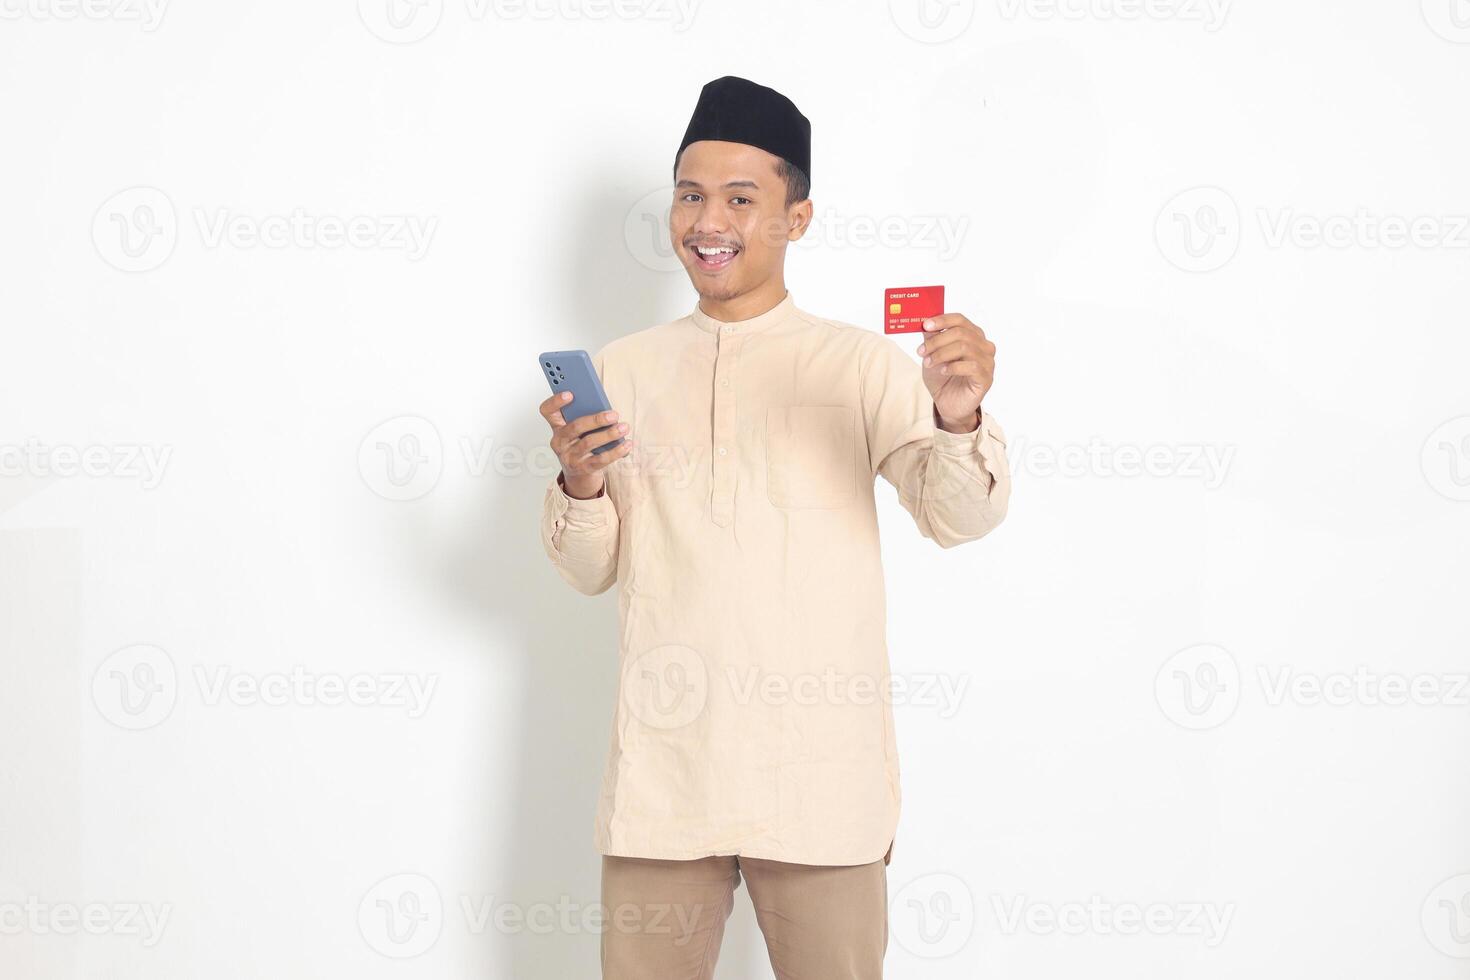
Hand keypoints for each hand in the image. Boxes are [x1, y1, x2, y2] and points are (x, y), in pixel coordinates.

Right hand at [539, 391, 632, 498]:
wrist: (579, 474)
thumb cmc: (581, 445)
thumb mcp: (579, 431)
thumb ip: (586, 417)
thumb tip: (606, 410)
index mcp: (557, 426)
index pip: (548, 411)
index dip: (555, 402)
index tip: (570, 394)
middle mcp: (560, 441)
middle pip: (575, 427)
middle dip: (596, 420)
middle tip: (614, 415)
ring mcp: (569, 456)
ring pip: (589, 443)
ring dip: (609, 434)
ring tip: (624, 427)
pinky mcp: (582, 468)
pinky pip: (600, 459)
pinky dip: (616, 451)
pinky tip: (626, 444)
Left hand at [915, 313, 994, 430]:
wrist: (948, 404)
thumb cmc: (943, 378)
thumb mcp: (933, 355)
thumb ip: (932, 338)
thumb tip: (925, 322)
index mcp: (973, 336)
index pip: (960, 320)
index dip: (942, 320)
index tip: (925, 325)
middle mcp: (984, 346)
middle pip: (961, 333)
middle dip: (937, 341)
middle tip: (921, 351)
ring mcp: (988, 362)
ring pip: (965, 348)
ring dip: (941, 354)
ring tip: (928, 363)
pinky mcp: (986, 378)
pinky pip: (971, 366)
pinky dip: (953, 367)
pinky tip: (943, 371)